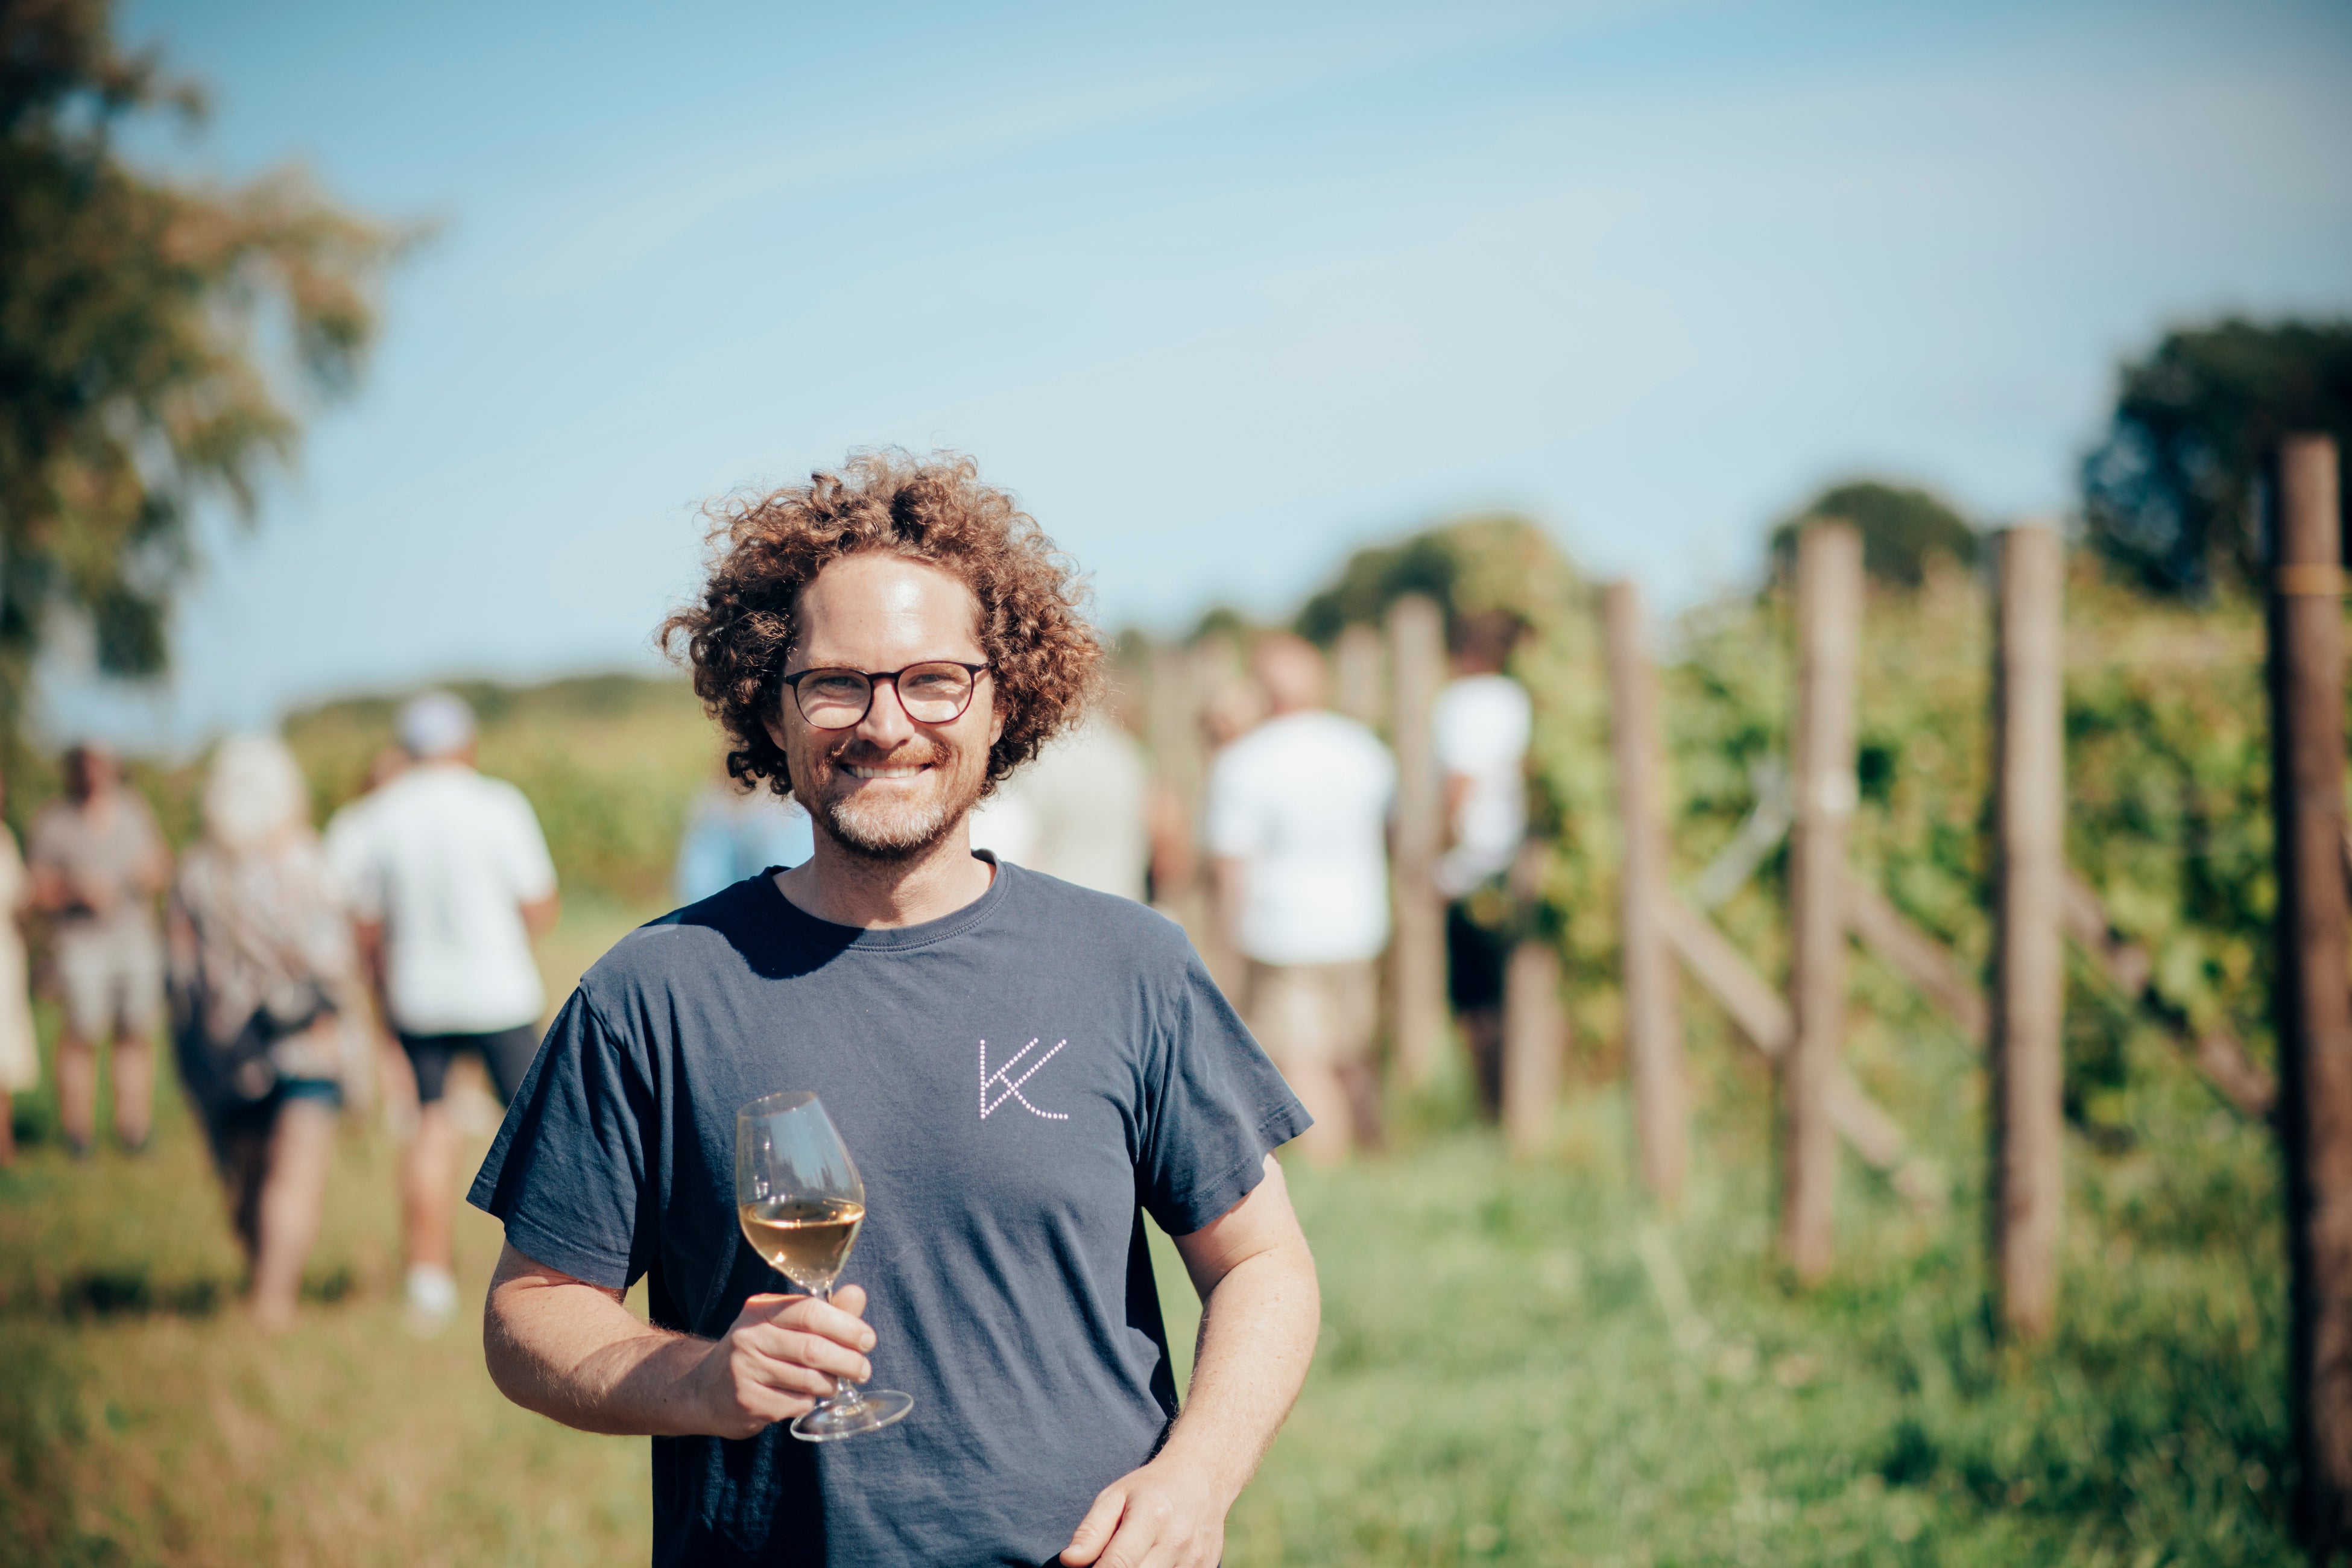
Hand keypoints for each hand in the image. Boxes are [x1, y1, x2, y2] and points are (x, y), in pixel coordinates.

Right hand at [688, 1284, 872, 1438]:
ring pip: (808, 1380)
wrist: (704, 1390)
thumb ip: (824, 1312)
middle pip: (813, 1349)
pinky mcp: (747, 1402)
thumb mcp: (783, 1325)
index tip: (868, 1340)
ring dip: (831, 1385)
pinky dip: (809, 1402)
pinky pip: (795, 1404)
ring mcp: (745, 1370)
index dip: (846, 1326)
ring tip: (834, 1384)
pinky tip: (803, 1397)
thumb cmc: (758, 1351)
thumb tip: (858, 1294)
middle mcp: (749, 1336)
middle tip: (864, 1370)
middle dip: (848, 1361)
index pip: (811, 1312)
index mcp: (761, 1309)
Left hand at [1060, 1457, 1228, 1567]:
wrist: (1202, 1478)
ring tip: (1132, 1561)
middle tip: (1105, 1565)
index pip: (1119, 1563)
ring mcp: (1195, 1559)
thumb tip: (1069, 1561)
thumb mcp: (1115, 1496)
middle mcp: (1177, 1541)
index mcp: (1151, 1517)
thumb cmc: (1150, 1489)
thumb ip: (1091, 1530)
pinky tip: (1149, 1563)